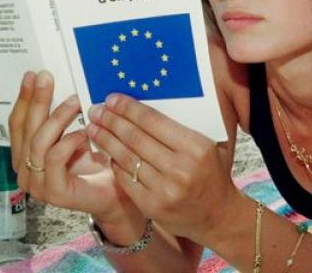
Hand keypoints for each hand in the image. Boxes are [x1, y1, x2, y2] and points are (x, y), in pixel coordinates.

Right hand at [8, 71, 138, 220]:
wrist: (117, 194)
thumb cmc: (96, 163)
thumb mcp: (74, 133)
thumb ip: (61, 118)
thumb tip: (54, 82)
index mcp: (25, 156)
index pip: (17, 123)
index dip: (24, 98)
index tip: (33, 75)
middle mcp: (25, 171)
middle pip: (26, 129)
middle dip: (36, 100)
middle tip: (47, 78)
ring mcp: (37, 184)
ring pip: (39, 142)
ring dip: (57, 118)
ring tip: (75, 102)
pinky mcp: (53, 192)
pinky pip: (55, 158)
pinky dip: (69, 141)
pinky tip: (84, 133)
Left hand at [86, 93, 235, 243]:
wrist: (218, 215)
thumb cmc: (212, 172)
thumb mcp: (211, 143)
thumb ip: (188, 123)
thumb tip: (153, 96)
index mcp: (197, 147)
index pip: (153, 121)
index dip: (129, 108)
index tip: (112, 99)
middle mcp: (180, 169)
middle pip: (135, 138)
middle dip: (111, 121)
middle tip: (96, 110)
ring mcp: (165, 190)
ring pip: (126, 158)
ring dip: (106, 140)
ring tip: (93, 128)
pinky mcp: (152, 206)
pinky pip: (126, 178)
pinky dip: (114, 163)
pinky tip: (107, 151)